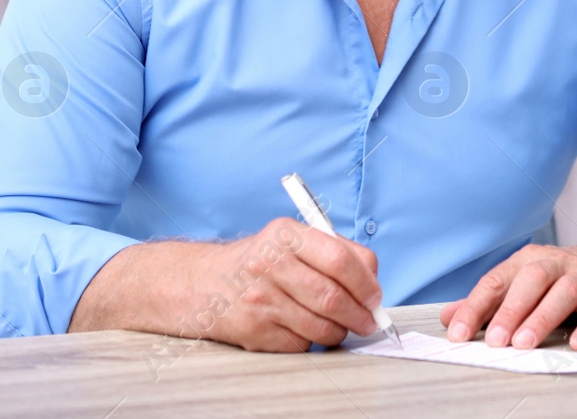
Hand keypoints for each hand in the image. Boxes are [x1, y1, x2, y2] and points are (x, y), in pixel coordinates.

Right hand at [72, 218, 386, 351]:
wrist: (200, 284)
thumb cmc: (258, 262)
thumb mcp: (290, 241)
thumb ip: (333, 253)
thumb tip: (373, 283)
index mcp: (286, 234)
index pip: (342, 258)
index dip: (367, 283)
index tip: (376, 297)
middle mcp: (270, 264)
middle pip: (333, 297)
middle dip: (360, 315)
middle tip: (369, 322)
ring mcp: (260, 299)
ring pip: (320, 325)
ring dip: (339, 331)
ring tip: (339, 325)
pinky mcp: (253, 330)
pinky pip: (300, 343)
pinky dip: (311, 341)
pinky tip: (303, 328)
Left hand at [438, 241, 576, 351]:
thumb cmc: (566, 277)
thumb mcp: (525, 283)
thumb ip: (490, 301)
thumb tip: (449, 316)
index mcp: (530, 260)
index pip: (497, 280)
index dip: (476, 307)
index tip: (458, 333)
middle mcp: (557, 263)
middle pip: (532, 280)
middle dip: (511, 310)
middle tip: (495, 340)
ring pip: (564, 291)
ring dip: (543, 317)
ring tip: (525, 343)